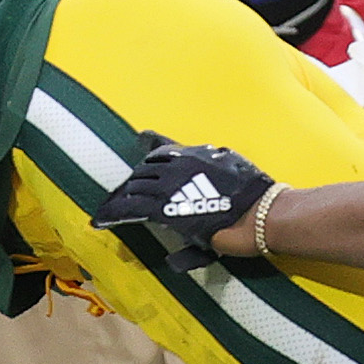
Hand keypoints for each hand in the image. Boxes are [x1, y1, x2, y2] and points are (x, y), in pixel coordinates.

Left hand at [88, 132, 277, 261]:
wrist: (260, 213)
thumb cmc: (255, 195)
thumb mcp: (233, 169)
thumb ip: (217, 165)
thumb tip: (211, 156)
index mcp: (196, 154)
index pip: (164, 147)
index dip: (150, 148)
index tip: (141, 144)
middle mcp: (179, 163)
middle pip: (145, 168)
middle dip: (133, 181)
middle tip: (123, 193)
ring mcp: (170, 184)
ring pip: (135, 186)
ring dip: (122, 196)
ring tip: (110, 207)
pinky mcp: (164, 208)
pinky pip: (131, 208)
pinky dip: (114, 213)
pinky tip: (103, 219)